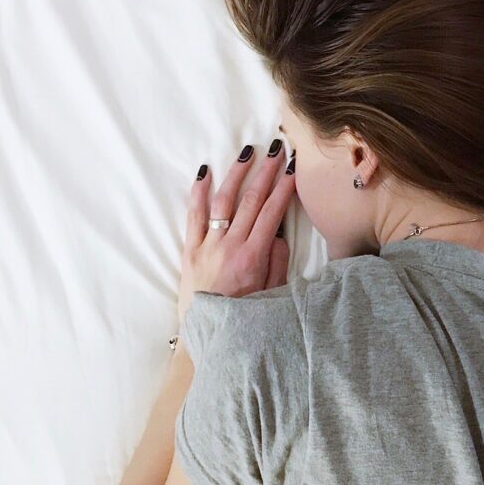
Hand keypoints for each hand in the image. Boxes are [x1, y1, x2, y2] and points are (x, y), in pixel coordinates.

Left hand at [177, 139, 296, 326]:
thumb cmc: (243, 317)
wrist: (208, 335)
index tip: (293, 168)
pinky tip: (205, 173)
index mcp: (253, 256)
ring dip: (236, 174)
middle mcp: (230, 246)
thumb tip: (280, 233)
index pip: (272, 212)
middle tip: (276, 149)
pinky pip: (193, 216)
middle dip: (266, 172)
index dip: (284, 187)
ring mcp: (208, 246)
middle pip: (251, 200)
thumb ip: (277, 262)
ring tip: (247, 153)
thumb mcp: (271, 293)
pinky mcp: (190, 250)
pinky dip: (198, 192)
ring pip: (223, 201)